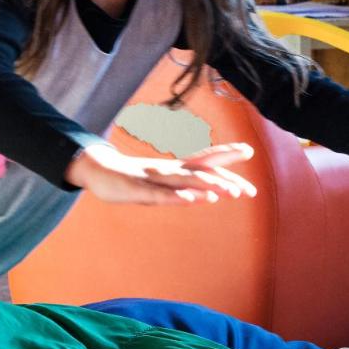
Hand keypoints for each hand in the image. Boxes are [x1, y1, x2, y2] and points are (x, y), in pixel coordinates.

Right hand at [64, 143, 257, 205]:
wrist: (99, 171)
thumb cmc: (133, 179)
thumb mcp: (163, 183)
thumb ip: (185, 187)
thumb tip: (210, 193)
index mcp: (176, 168)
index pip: (205, 160)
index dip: (227, 154)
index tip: (249, 150)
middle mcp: (168, 170)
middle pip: (200, 170)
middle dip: (225, 178)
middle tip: (248, 191)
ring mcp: (153, 178)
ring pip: (184, 181)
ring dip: (206, 185)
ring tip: (226, 191)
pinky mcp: (138, 189)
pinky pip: (161, 194)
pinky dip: (177, 196)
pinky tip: (192, 198)